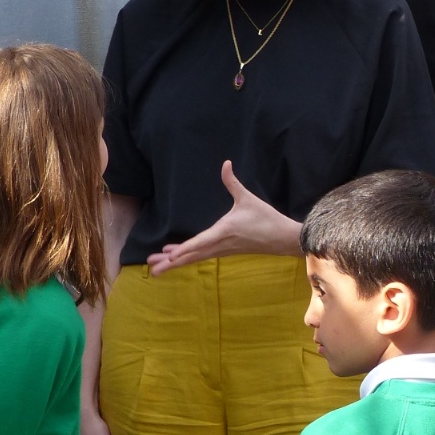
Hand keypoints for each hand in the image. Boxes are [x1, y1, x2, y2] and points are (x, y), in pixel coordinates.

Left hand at [146, 160, 301, 273]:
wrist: (282, 239)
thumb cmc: (266, 218)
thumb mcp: (248, 199)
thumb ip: (232, 182)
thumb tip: (226, 163)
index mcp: (224, 231)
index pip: (201, 242)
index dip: (185, 248)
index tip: (170, 257)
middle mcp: (220, 244)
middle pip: (192, 256)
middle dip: (171, 264)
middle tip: (152, 271)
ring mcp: (222, 249)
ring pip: (195, 258)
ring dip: (175, 263)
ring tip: (155, 269)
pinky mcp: (225, 250)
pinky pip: (201, 256)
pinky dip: (187, 257)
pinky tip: (175, 257)